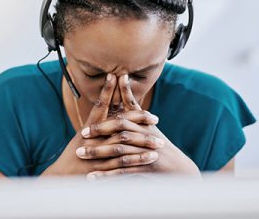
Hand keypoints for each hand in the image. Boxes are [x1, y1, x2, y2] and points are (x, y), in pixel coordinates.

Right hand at [42, 74, 161, 176]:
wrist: (61, 176)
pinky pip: (123, 162)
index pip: (100, 105)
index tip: (118, 76)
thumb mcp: (83, 136)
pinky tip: (150, 157)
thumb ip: (97, 123)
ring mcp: (97, 152)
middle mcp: (93, 137)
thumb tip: (111, 109)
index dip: (108, 90)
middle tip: (155, 118)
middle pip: (118, 123)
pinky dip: (138, 159)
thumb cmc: (74, 153)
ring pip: (124, 142)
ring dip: (143, 140)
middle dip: (138, 119)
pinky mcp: (101, 168)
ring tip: (160, 140)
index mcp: (88, 127)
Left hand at [80, 74, 200, 178]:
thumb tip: (123, 80)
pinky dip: (106, 176)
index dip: (108, 113)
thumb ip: (133, 107)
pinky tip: (92, 177)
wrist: (177, 167)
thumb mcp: (148, 124)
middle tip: (83, 134)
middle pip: (121, 130)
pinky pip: (123, 172)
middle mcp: (145, 135)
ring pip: (119, 150)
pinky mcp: (146, 168)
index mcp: (144, 124)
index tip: (91, 113)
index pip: (126, 114)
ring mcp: (146, 152)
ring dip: (98, 152)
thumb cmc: (158, 143)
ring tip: (80, 153)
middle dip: (101, 130)